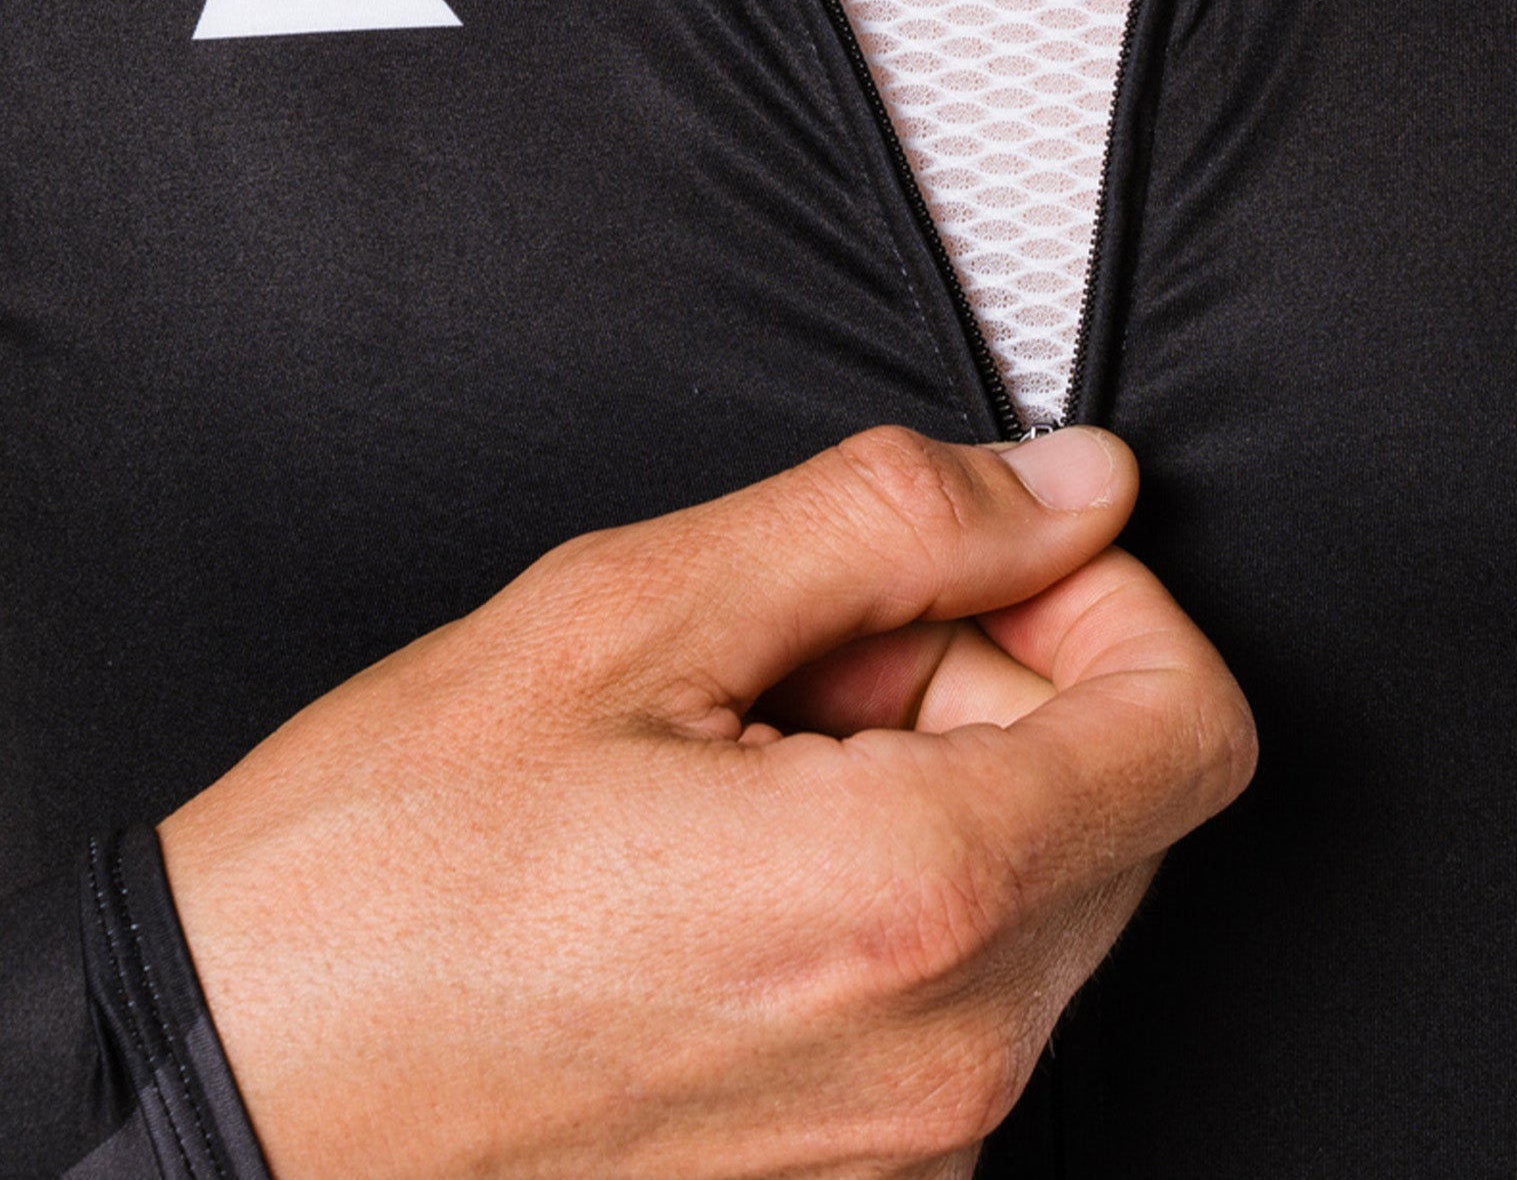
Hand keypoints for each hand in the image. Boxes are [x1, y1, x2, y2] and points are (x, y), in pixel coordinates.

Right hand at [160, 424, 1254, 1179]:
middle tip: (807, 659)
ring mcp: (905, 1151)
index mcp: (912, 899)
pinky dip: (893, 898)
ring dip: (934, 788)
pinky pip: (963, 998)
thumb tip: (1066, 489)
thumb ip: (892, 522)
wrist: (235, 1094)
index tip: (994, 570)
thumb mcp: (633, 610)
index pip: (1195, 726)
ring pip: (1043, 895)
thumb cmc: (385, 874)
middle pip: (1122, 802)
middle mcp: (946, 1061)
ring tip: (741, 765)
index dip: (1105, 605)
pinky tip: (735, 866)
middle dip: (993, 686)